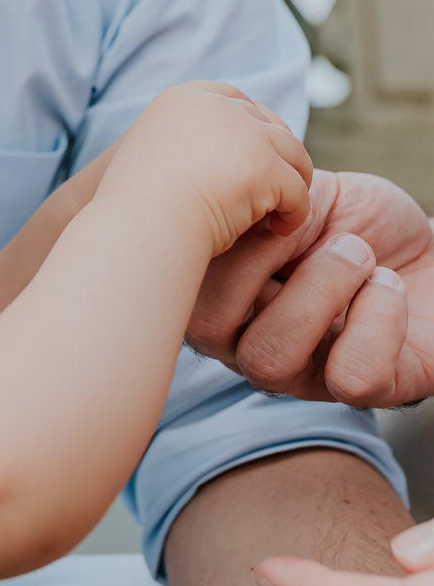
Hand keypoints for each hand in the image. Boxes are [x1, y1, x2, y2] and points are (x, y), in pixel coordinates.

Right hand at [100, 81, 311, 258]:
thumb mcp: (150, 154)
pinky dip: (295, 212)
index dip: (251, 124)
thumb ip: (179, 142)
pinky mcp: (266, 167)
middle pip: (266, 122)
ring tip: (283, 209)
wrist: (139, 225)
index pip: (232, 99)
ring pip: (292, 152)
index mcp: (182, 99)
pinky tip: (282, 229)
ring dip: (293, 180)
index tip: (256, 153)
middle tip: (277, 186)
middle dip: (276, 153)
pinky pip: (297, 189)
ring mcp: (246, 134)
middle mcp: (216, 106)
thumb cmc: (136, 206)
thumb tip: (213, 157)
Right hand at [187, 169, 433, 404]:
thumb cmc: (359, 222)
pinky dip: (379, 317)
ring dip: (322, 287)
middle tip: (311, 229)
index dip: (212, 242)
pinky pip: (351, 375)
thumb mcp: (309, 195)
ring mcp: (301, 374)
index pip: (177, 287)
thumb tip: (235, 208)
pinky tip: (388, 289)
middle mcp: (249, 340)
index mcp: (226, 292)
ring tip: (359, 257)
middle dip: (260, 260)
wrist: (429, 248)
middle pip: (208, 328)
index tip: (261, 203)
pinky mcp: (364, 390)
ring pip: (269, 360)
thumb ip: (266, 205)